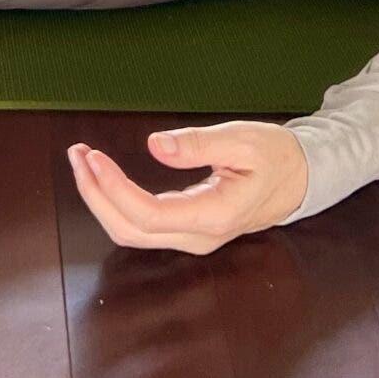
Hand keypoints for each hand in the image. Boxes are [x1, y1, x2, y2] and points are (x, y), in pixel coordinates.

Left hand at [66, 122, 310, 253]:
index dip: (114, 188)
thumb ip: (199, 144)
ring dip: (101, 199)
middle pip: (131, 231)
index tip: (93, 156)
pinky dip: (116, 201)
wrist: (301, 179)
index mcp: (213, 216)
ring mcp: (192, 238)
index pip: (149, 214)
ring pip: (132, 232)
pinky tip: (104, 176)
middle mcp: (198, 237)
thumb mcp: (243, 139)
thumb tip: (155, 145)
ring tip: (83, 160)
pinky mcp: (187, 229)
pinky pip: (142, 225)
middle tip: (78, 154)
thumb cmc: (275, 156)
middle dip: (96, 195)